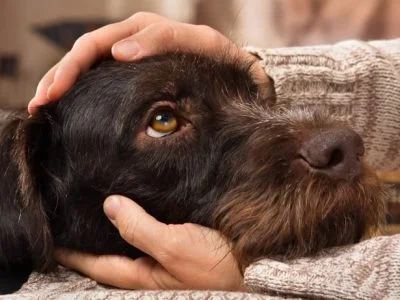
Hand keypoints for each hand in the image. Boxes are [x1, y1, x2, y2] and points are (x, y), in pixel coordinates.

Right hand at [29, 12, 266, 113]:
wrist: (237, 74)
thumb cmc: (220, 60)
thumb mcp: (201, 44)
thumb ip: (164, 40)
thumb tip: (120, 52)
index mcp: (143, 31)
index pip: (96, 44)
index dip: (72, 67)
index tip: (55, 93)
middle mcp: (131, 41)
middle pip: (84, 54)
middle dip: (59, 77)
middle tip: (40, 104)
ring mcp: (131, 58)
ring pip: (88, 66)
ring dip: (62, 84)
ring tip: (42, 106)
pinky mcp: (134, 77)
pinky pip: (101, 80)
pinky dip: (80, 91)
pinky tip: (67, 106)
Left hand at [56, 195, 243, 290]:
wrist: (256, 268)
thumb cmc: (218, 265)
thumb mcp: (176, 247)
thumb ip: (140, 228)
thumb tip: (110, 206)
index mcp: (144, 275)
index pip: (98, 263)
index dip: (73, 251)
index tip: (53, 236)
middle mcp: (150, 268)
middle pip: (111, 253)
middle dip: (90, 238)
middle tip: (70, 217)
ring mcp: (165, 258)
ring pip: (130, 242)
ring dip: (114, 227)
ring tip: (97, 208)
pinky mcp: (181, 245)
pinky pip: (151, 232)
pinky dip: (138, 221)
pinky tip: (137, 206)